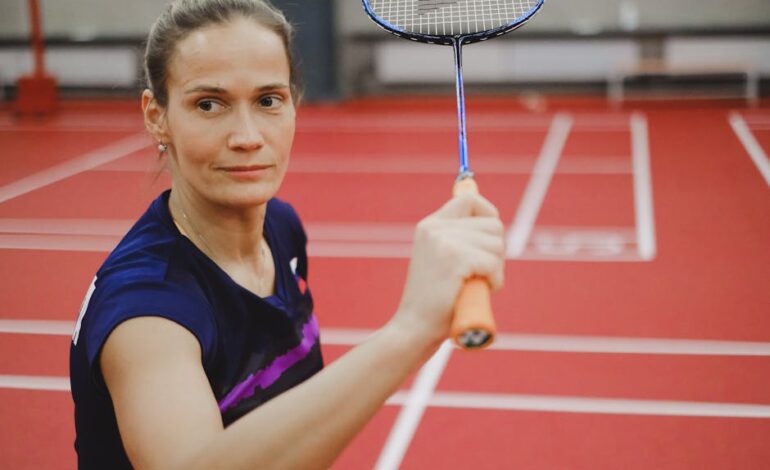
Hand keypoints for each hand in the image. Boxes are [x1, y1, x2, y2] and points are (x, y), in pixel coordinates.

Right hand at [390, 192, 504, 349]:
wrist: (414, 329)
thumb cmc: (435, 302)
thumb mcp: (442, 260)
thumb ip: (458, 239)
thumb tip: (492, 219)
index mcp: (430, 225)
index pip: (469, 199)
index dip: (488, 215)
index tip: (489, 239)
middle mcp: (435, 228)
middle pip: (493, 224)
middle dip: (496, 251)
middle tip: (482, 273)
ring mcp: (443, 241)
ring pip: (497, 244)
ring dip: (496, 269)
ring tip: (477, 285)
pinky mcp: (454, 259)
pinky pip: (493, 262)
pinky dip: (495, 281)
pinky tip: (480, 291)